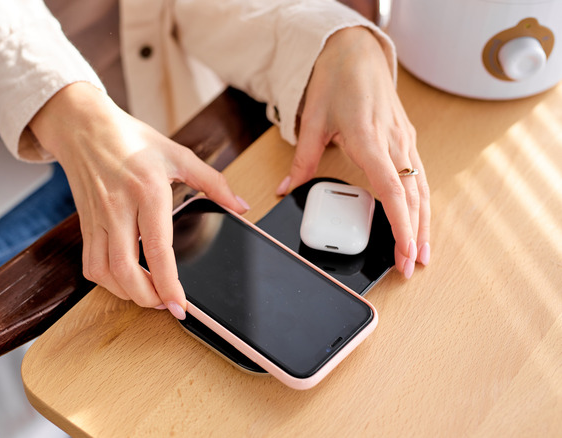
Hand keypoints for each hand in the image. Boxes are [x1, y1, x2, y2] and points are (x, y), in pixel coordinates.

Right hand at [29, 82, 248, 317]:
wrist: (83, 127)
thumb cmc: (131, 139)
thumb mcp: (177, 154)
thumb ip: (213, 182)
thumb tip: (241, 206)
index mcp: (147, 190)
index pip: (157, 249)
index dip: (168, 284)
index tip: (180, 306)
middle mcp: (118, 207)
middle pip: (125, 270)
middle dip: (147, 298)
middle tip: (166, 305)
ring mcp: (98, 218)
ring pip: (105, 273)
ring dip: (127, 293)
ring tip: (149, 295)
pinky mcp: (85, 224)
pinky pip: (90, 264)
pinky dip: (107, 281)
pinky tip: (124, 280)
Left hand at [276, 26, 430, 277]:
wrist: (357, 52)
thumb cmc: (337, 80)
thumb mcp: (313, 119)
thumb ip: (303, 159)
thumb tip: (287, 189)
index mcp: (369, 137)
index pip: (392, 190)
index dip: (401, 224)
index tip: (406, 251)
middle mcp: (393, 141)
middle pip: (413, 196)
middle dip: (416, 234)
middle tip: (414, 265)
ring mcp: (404, 140)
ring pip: (421, 188)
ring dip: (424, 222)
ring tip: (422, 253)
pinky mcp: (406, 139)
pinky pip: (419, 175)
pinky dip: (422, 202)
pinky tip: (420, 220)